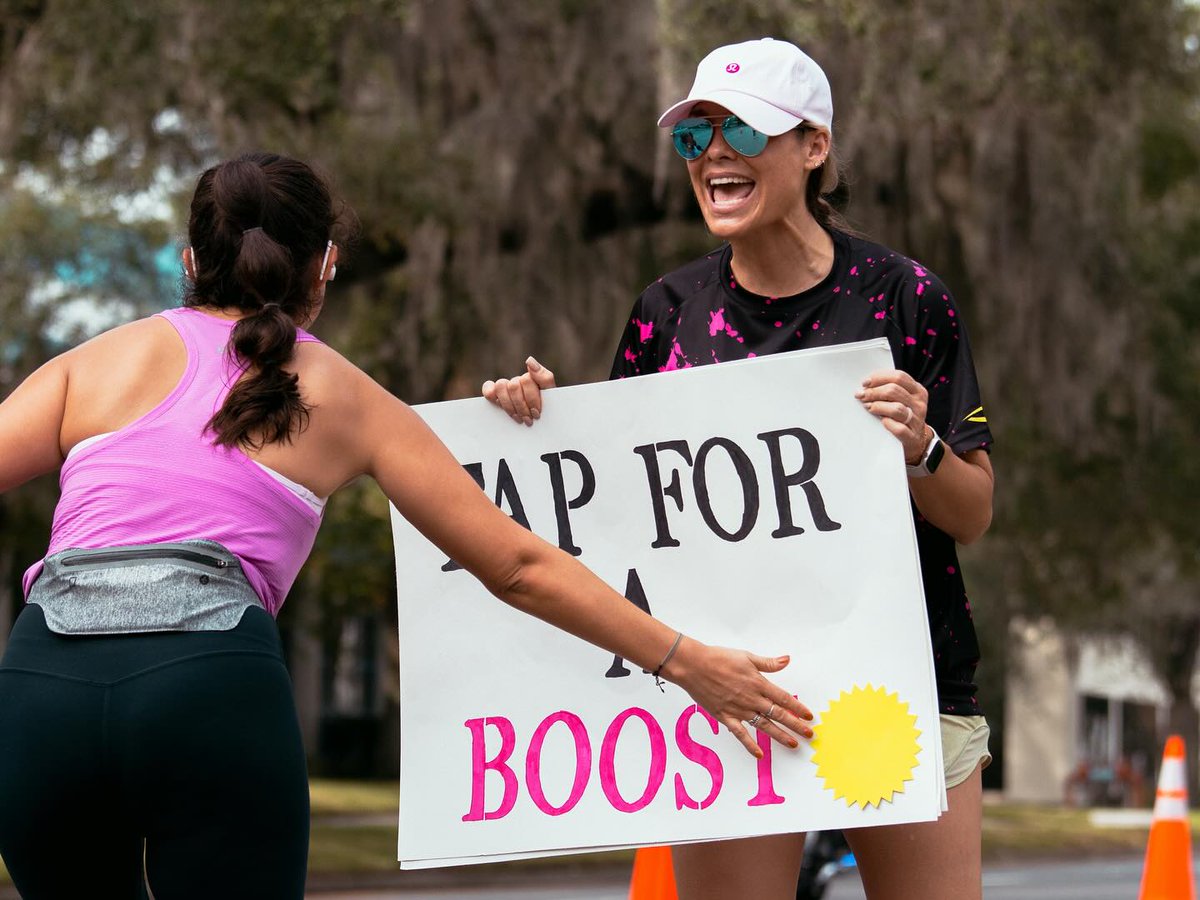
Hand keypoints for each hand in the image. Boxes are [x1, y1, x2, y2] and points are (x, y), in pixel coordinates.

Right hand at [481, 356, 556, 425]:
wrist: (546, 425)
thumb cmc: (547, 410)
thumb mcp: (550, 395)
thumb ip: (544, 377)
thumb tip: (529, 360)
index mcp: (531, 378)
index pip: (526, 380)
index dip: (531, 398)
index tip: (536, 413)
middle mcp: (518, 381)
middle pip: (513, 385)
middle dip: (521, 405)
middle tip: (528, 419)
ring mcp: (506, 388)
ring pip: (500, 386)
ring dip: (509, 405)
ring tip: (518, 418)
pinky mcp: (495, 395)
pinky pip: (488, 388)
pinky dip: (490, 393)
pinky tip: (497, 403)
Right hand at [665, 639, 813, 757]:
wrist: (694, 666)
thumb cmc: (719, 658)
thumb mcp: (747, 657)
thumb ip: (768, 663)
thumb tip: (787, 660)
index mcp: (758, 683)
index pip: (784, 698)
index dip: (798, 708)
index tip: (808, 716)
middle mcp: (751, 698)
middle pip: (778, 714)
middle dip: (795, 725)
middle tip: (809, 734)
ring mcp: (739, 709)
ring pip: (764, 725)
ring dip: (780, 735)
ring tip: (793, 744)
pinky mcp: (725, 716)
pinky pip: (740, 734)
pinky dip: (750, 744)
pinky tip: (759, 754)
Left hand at [856, 369, 929, 463]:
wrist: (915, 440)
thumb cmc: (902, 416)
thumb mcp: (902, 400)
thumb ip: (890, 390)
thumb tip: (867, 384)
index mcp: (918, 391)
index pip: (899, 377)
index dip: (879, 378)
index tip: (865, 383)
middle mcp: (918, 404)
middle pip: (894, 391)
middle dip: (874, 392)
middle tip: (861, 395)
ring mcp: (916, 421)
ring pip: (896, 408)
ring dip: (877, 406)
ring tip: (867, 407)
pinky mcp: (911, 437)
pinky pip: (898, 428)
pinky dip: (887, 423)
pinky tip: (880, 421)